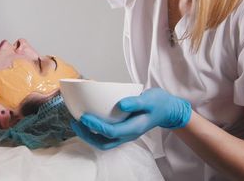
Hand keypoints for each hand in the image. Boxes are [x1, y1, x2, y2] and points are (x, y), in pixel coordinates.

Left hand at [70, 88, 191, 149]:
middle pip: (104, 143)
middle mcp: (128, 134)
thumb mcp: (150, 99)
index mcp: (135, 128)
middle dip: (87, 135)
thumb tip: (121, 104)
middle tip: (75, 122)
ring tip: (78, 123)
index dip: (96, 126)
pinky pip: (106, 136)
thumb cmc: (159, 103)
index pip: (111, 132)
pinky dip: (95, 131)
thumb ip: (136, 102)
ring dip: (89, 135)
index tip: (84, 117)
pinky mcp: (123, 130)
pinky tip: (88, 120)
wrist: (168, 110)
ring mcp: (126, 134)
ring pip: (104, 142)